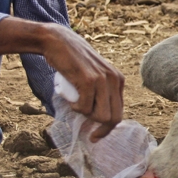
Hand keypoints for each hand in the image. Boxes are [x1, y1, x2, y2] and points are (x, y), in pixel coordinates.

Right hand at [41, 25, 124, 140]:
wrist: (57, 41)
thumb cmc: (72, 62)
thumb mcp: (92, 76)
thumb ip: (99, 92)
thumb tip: (99, 120)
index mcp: (119, 80)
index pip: (119, 113)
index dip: (107, 128)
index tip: (95, 136)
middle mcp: (115, 79)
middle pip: (113, 118)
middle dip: (99, 129)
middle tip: (87, 132)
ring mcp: (103, 80)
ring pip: (101, 116)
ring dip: (86, 117)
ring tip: (76, 105)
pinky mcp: (89, 80)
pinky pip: (85, 108)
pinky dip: (76, 108)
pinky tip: (71, 100)